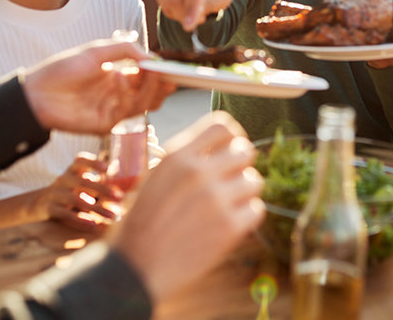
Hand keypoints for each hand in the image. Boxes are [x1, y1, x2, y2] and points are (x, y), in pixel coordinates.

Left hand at [22, 39, 176, 134]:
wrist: (36, 92)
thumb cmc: (62, 70)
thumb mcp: (97, 51)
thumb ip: (125, 50)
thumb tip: (151, 56)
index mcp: (118, 78)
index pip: (146, 79)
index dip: (159, 73)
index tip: (170, 66)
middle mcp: (118, 96)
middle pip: (150, 95)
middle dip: (161, 85)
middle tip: (170, 75)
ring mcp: (113, 111)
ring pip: (143, 105)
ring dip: (149, 89)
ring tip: (150, 72)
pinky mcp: (105, 124)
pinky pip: (125, 112)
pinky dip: (126, 93)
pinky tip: (120, 77)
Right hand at [35, 152, 122, 230]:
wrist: (37, 204)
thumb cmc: (66, 193)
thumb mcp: (77, 184)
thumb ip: (95, 184)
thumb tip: (122, 192)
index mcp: (72, 171)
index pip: (80, 160)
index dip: (93, 162)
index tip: (107, 168)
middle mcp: (63, 179)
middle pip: (82, 181)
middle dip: (102, 189)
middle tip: (119, 197)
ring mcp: (55, 193)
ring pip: (76, 199)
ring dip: (96, 208)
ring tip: (112, 216)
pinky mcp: (49, 208)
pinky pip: (65, 214)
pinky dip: (80, 219)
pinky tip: (93, 225)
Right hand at [110, 112, 263, 302]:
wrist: (134, 267)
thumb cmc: (140, 224)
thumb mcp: (153, 177)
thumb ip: (184, 160)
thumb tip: (216, 148)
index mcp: (177, 156)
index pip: (223, 125)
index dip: (232, 137)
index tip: (230, 148)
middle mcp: (199, 173)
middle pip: (245, 150)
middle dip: (240, 165)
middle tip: (230, 180)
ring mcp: (216, 200)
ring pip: (255, 180)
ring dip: (244, 192)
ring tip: (228, 204)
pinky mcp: (230, 228)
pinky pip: (257, 209)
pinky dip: (247, 215)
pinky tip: (230, 222)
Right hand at [154, 0, 237, 30]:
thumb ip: (209, 4)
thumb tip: (192, 16)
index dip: (191, 9)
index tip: (189, 27)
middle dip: (185, 15)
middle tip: (200, 19)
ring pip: (167, 2)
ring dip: (180, 14)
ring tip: (194, 10)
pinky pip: (162, 3)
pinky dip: (173, 11)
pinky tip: (184, 6)